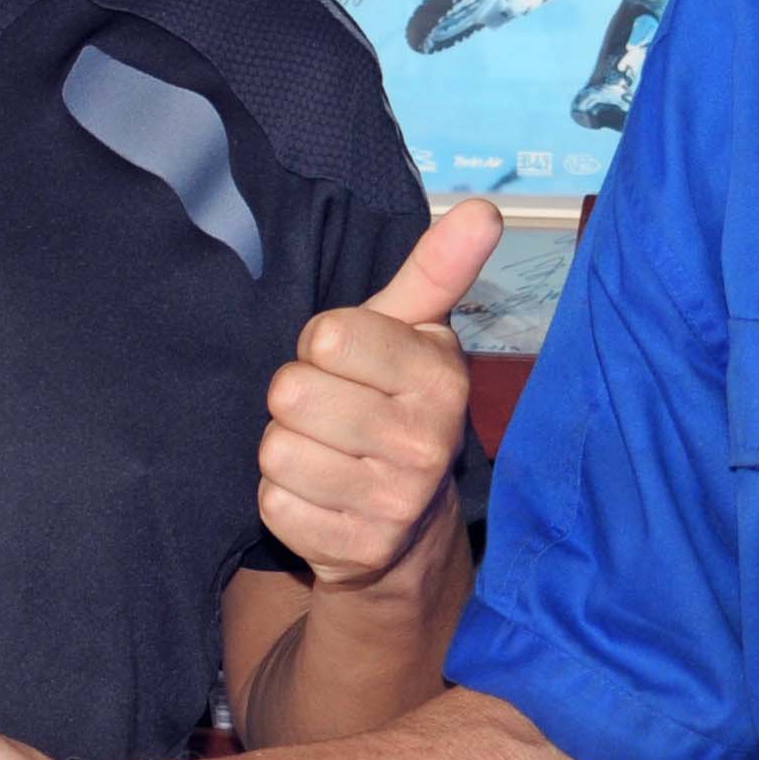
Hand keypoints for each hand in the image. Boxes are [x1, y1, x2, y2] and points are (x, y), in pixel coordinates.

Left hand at [262, 200, 499, 588]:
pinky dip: (284, 498)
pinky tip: (321, 496)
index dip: (324, 345)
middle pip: (293, 393)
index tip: (350, 362)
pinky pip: (274, 503)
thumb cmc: (396, 405)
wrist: (408, 528)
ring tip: (327, 453)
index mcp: (440, 378)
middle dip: (300, 398)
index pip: (328, 335)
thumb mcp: (415, 334)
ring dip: (288, 449)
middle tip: (334, 412)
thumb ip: (437, 269)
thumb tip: (484, 208)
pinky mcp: (354, 550)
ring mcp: (392, 504)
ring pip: (277, 450)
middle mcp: (424, 443)